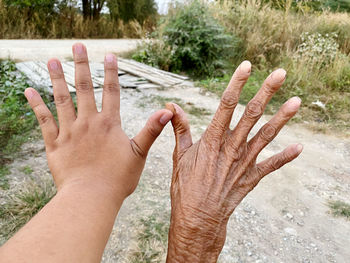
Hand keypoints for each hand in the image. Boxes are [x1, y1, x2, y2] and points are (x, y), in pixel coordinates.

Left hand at [24, 43, 172, 200]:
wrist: (91, 198)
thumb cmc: (118, 179)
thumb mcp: (140, 153)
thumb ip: (151, 129)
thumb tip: (167, 111)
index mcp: (109, 124)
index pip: (111, 91)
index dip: (111, 72)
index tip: (109, 55)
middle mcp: (88, 122)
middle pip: (83, 88)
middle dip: (81, 65)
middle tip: (77, 46)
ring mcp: (69, 132)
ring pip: (61, 99)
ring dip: (56, 78)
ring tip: (51, 60)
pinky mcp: (54, 144)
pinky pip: (43, 120)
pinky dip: (36, 104)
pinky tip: (29, 91)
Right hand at [166, 61, 302, 261]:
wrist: (197, 218)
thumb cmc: (185, 186)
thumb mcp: (179, 155)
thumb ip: (179, 128)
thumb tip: (171, 105)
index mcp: (212, 140)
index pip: (226, 104)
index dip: (237, 83)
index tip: (247, 66)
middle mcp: (231, 148)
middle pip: (252, 114)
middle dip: (267, 92)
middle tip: (281, 73)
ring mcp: (244, 163)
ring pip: (266, 135)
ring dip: (282, 118)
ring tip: (297, 102)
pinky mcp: (252, 177)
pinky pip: (272, 166)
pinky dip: (285, 157)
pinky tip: (300, 147)